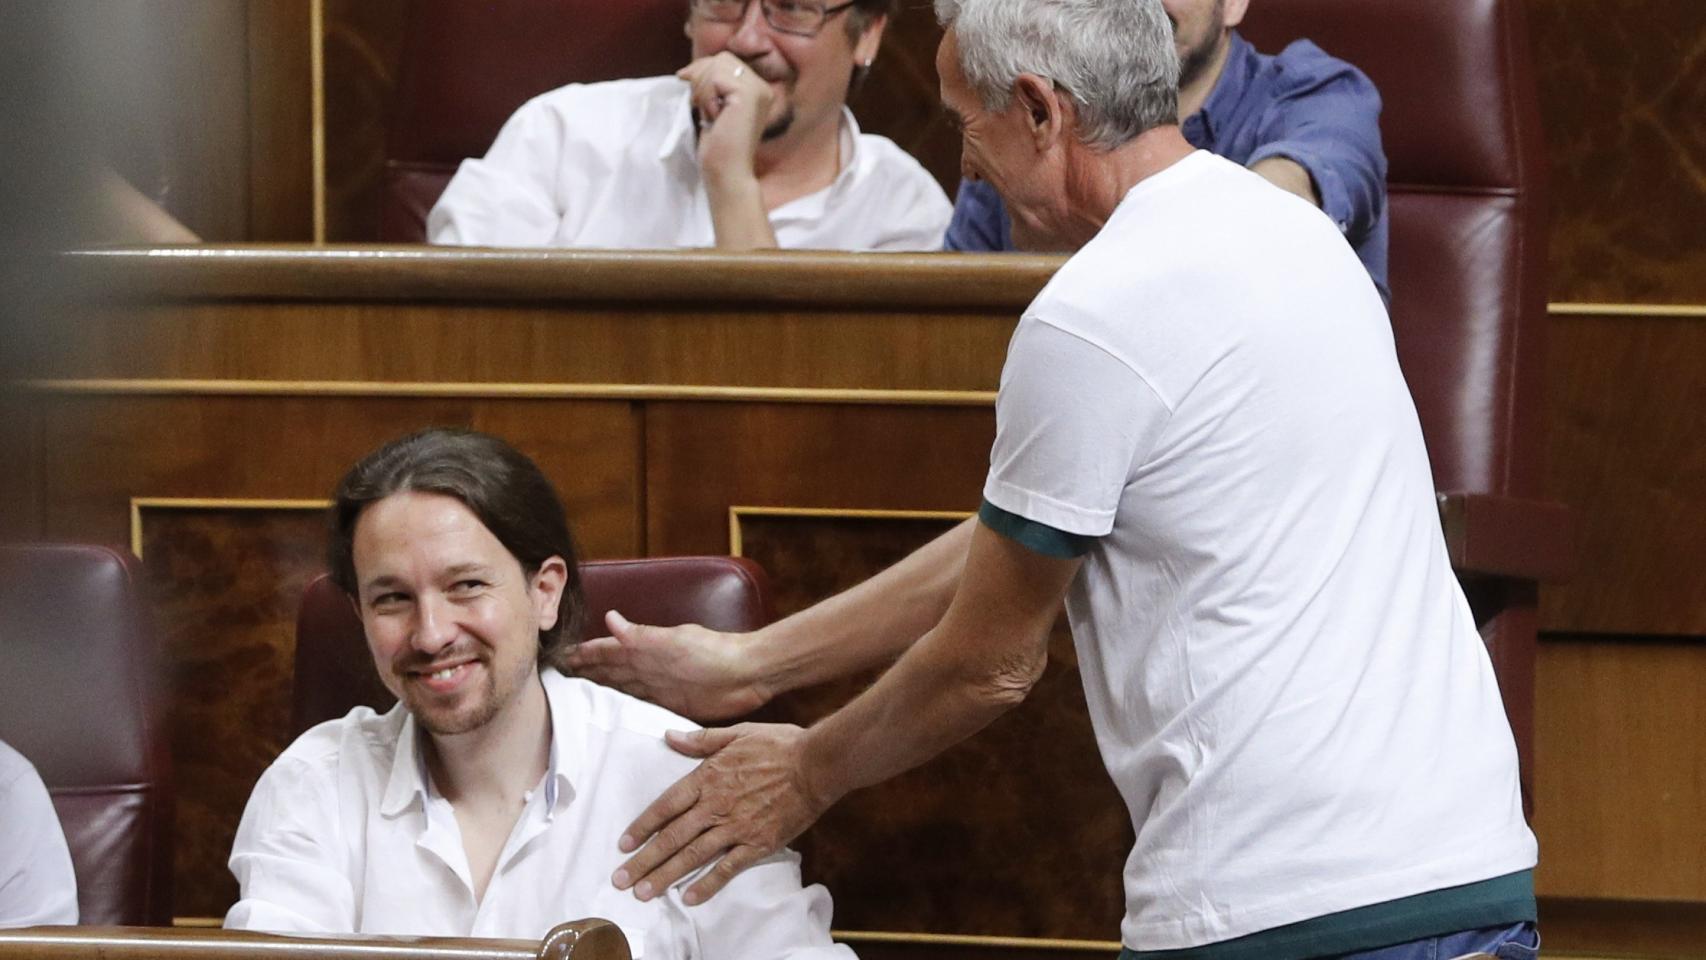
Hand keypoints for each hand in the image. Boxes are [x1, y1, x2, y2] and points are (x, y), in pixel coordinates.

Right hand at [566, 611, 771, 721]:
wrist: (748, 674)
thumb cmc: (714, 653)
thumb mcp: (674, 642)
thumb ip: (641, 635)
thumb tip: (609, 617)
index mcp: (645, 648)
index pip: (605, 650)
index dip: (583, 654)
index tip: (556, 658)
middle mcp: (647, 667)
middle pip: (608, 671)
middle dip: (583, 674)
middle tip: (554, 683)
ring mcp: (658, 687)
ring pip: (620, 689)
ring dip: (598, 692)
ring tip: (573, 700)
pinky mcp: (670, 705)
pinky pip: (638, 707)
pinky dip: (622, 709)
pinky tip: (609, 717)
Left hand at [612, 723, 835, 904]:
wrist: (817, 763)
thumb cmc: (779, 744)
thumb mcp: (737, 733)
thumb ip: (701, 740)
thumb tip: (669, 736)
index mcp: (708, 777)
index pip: (665, 806)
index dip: (642, 826)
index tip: (623, 845)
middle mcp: (716, 805)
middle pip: (672, 837)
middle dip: (644, 860)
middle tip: (620, 880)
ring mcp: (736, 826)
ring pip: (693, 855)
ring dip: (665, 875)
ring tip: (643, 893)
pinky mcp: (758, 843)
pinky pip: (728, 868)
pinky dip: (707, 884)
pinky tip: (689, 898)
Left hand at [676, 52, 772, 183]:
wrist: (727, 173)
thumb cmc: (719, 148)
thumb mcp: (713, 108)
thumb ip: (709, 86)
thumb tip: (687, 69)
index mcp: (758, 90)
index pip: (726, 61)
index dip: (703, 69)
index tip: (688, 84)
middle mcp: (763, 87)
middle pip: (722, 58)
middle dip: (702, 76)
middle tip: (698, 104)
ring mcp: (759, 90)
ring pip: (718, 65)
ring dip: (703, 89)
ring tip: (709, 113)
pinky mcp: (748, 95)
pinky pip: (716, 78)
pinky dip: (707, 96)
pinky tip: (714, 117)